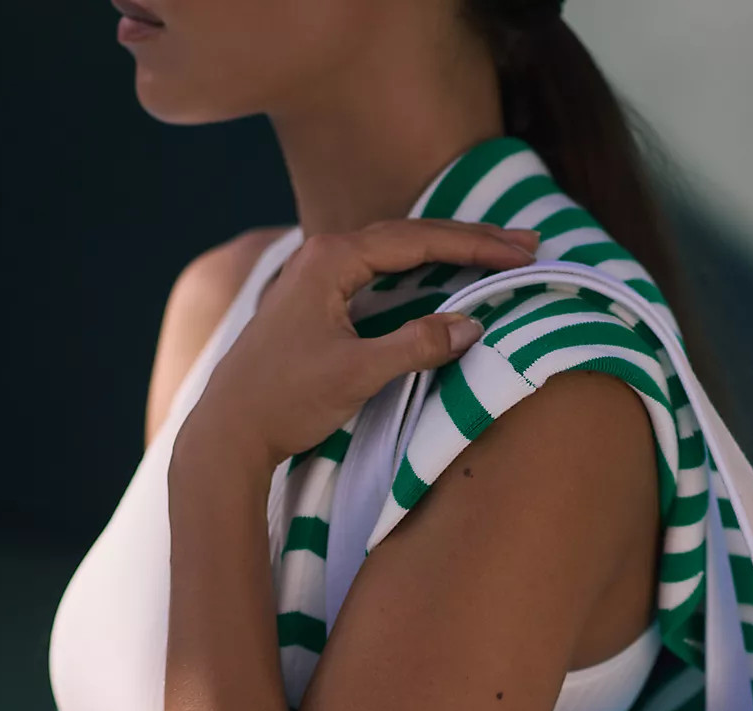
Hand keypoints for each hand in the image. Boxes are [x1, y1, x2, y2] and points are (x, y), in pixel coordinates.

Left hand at [176, 219, 538, 474]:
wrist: (228, 430)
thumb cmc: (284, 400)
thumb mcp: (356, 374)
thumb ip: (415, 345)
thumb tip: (470, 325)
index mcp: (330, 259)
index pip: (418, 241)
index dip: (475, 246)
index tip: (520, 253)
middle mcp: (321, 255)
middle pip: (410, 237)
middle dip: (469, 240)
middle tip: (524, 244)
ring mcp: (316, 276)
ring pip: (395, 252)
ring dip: (446, 253)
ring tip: (495, 254)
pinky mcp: (316, 301)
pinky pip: (380, 272)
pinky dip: (419, 272)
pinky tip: (441, 276)